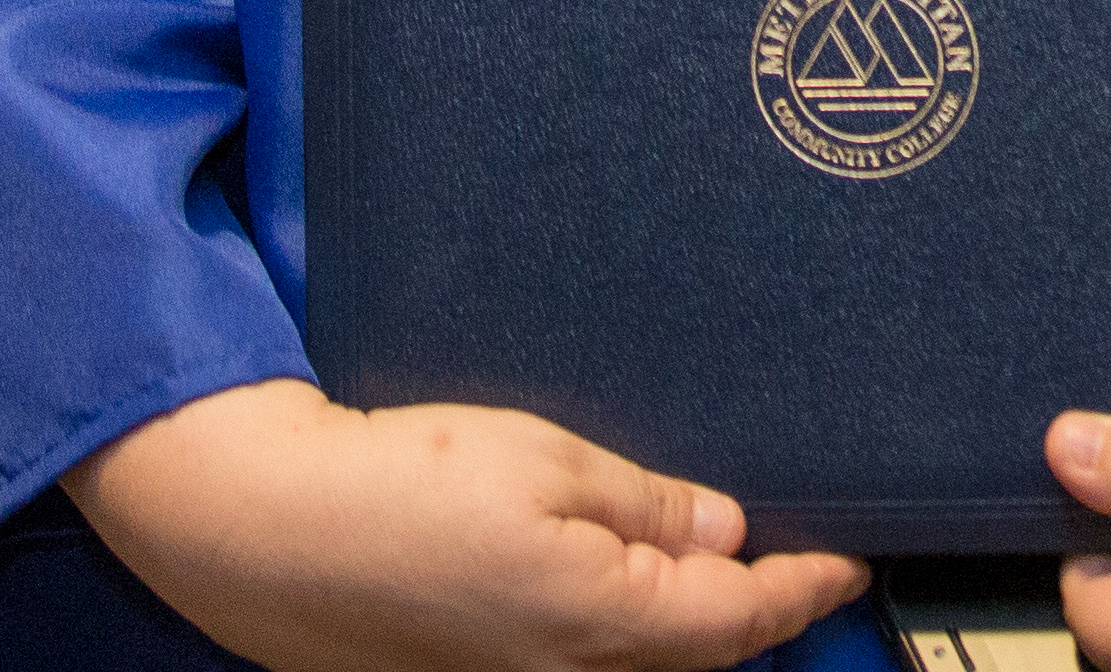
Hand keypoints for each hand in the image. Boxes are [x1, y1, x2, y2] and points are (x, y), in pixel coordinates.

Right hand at [58, 381, 862, 671]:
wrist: (262, 532)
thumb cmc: (400, 480)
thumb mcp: (543, 459)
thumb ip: (644, 505)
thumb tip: (724, 535)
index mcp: (601, 619)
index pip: (740, 619)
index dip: (803, 588)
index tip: (848, 562)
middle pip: (697, 658)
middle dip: (751, 619)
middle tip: (794, 565)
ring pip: (639, 669)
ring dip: (685, 631)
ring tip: (715, 575)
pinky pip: (580, 668)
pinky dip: (620, 638)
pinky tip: (613, 593)